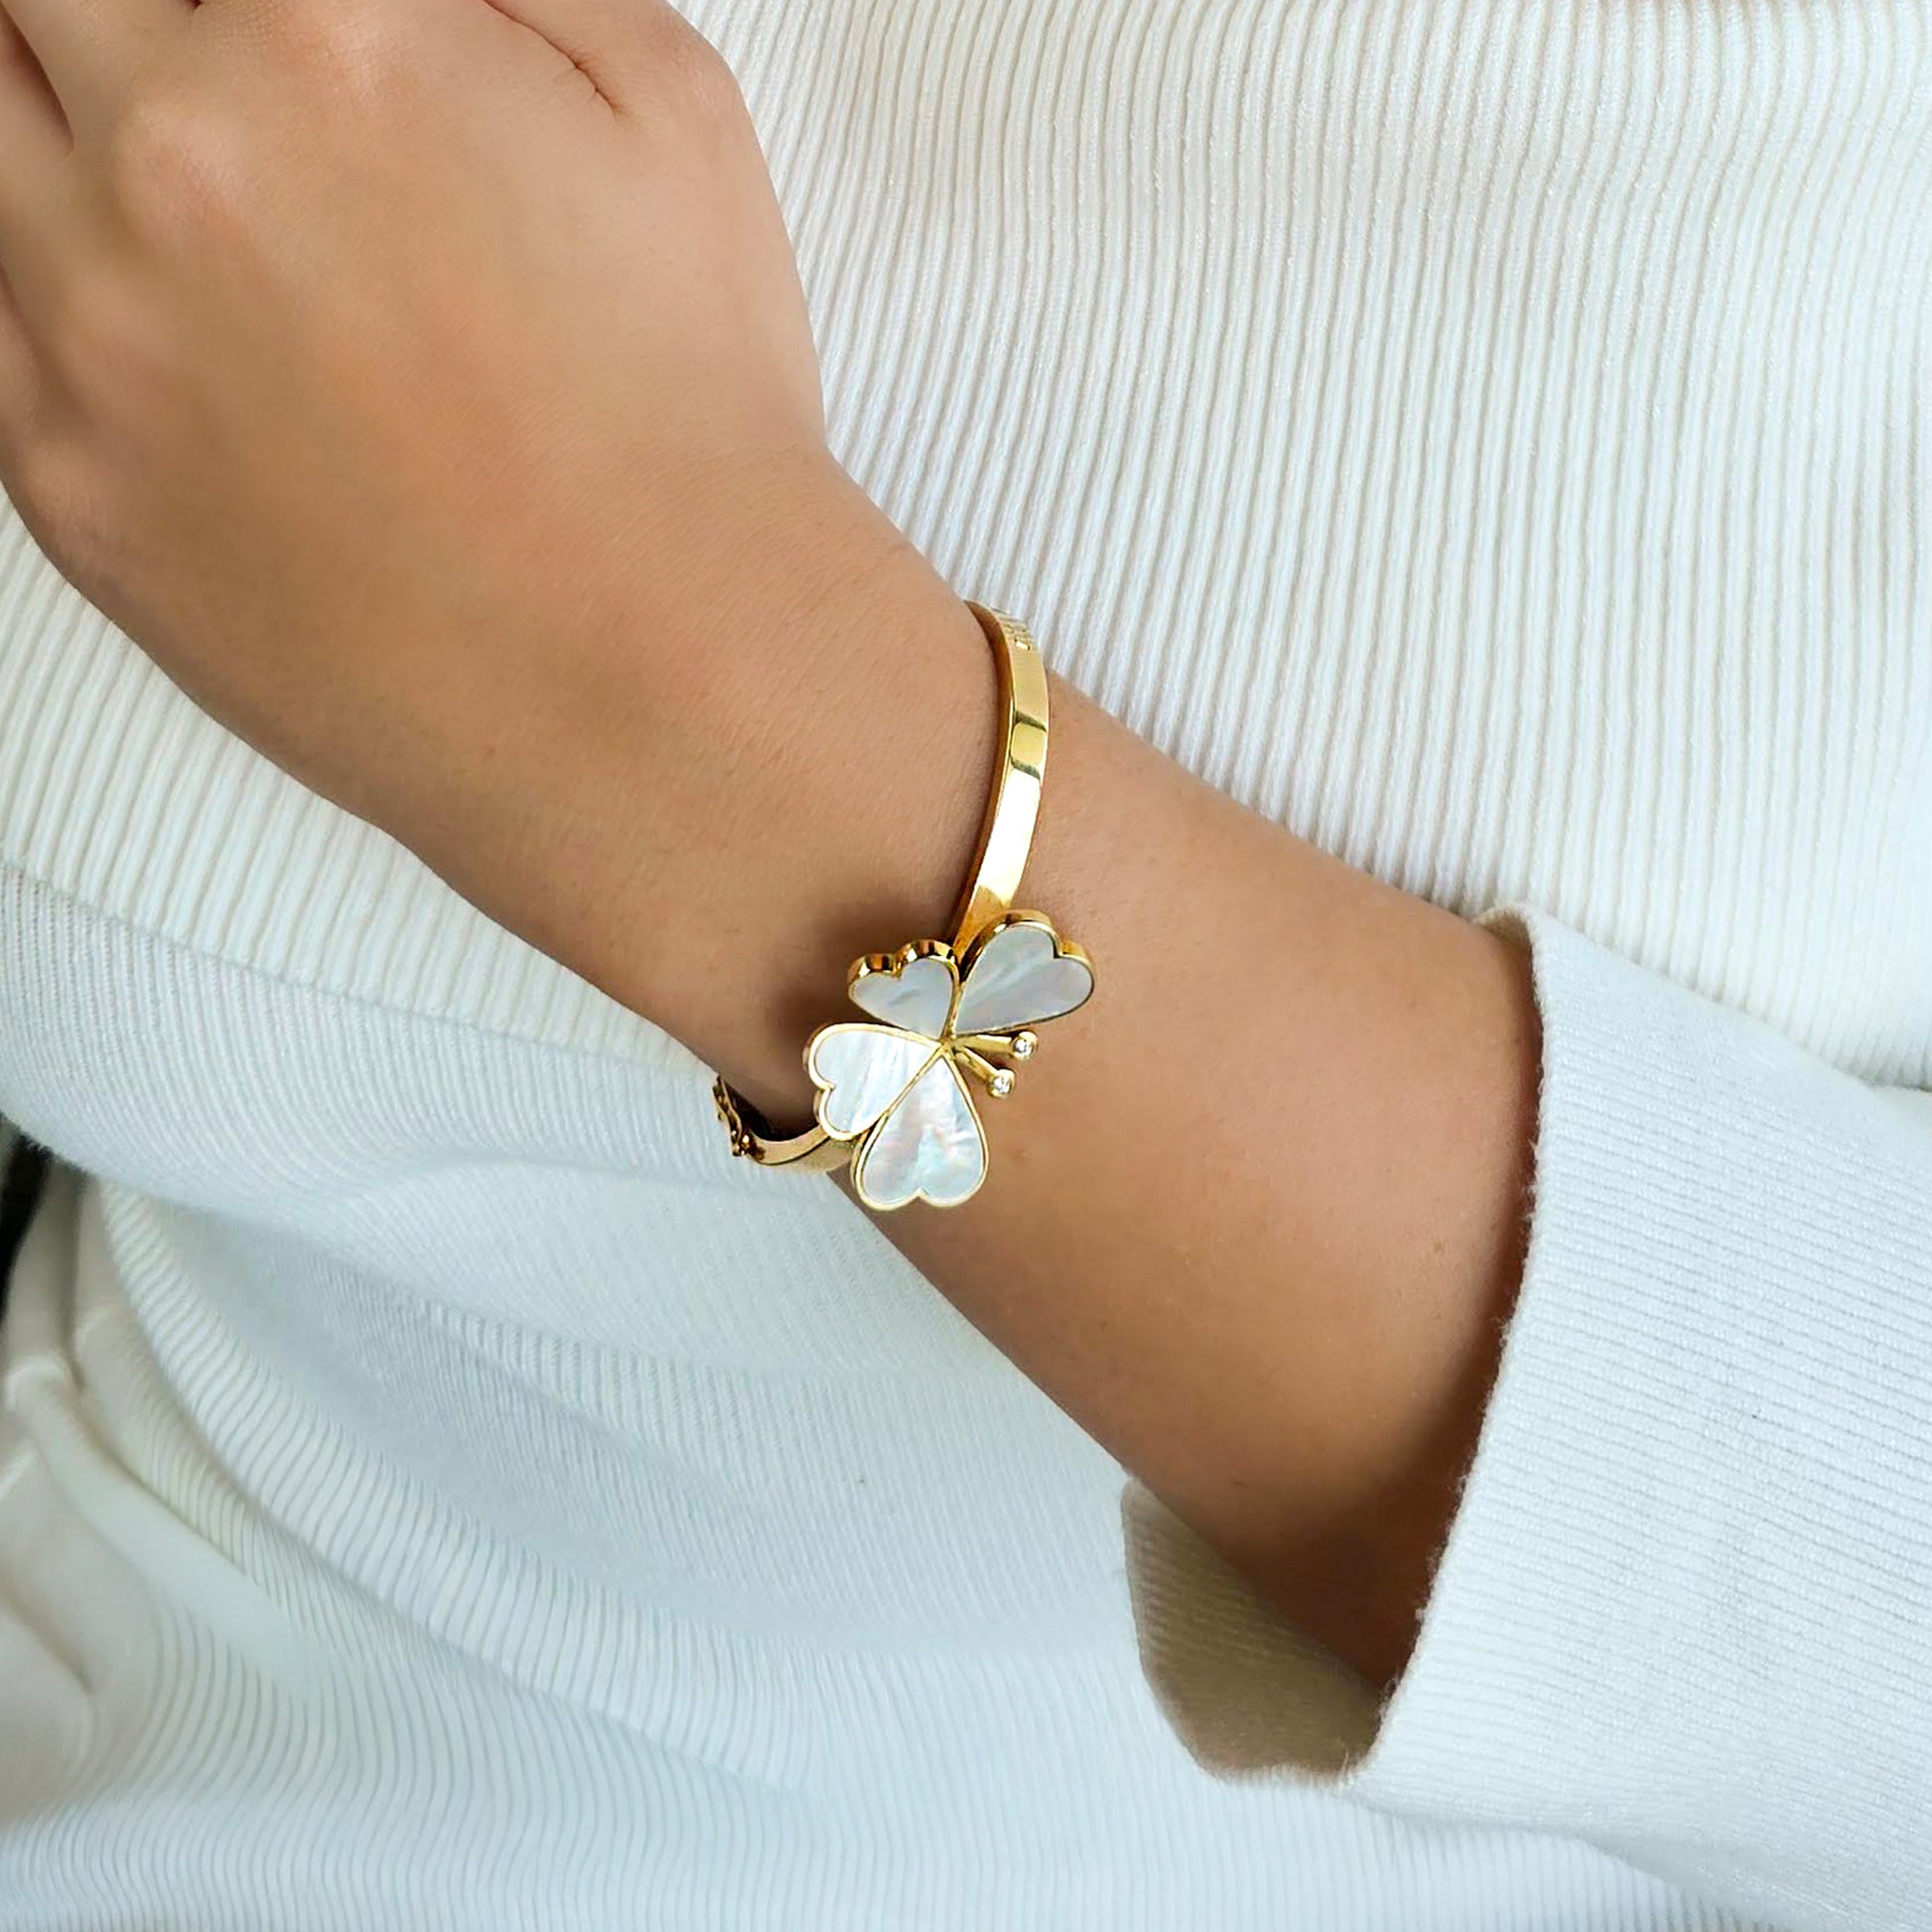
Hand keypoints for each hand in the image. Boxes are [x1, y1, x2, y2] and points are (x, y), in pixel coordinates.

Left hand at [0, 0, 872, 861]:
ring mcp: (96, 333)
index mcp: (326, 35)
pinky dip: (43, 302)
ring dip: (61, 142)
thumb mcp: (676, 114)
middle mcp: (179, 164)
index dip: (251, 10)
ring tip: (187, 216)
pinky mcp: (69, 489)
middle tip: (202, 92)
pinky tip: (158, 339)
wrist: (664, 688)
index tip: (280, 48)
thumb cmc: (689, 440)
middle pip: (37, 1)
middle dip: (122, 31)